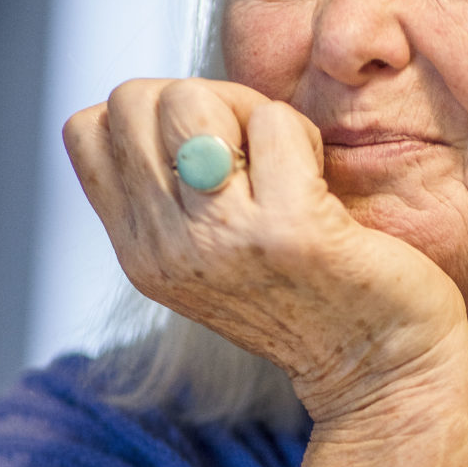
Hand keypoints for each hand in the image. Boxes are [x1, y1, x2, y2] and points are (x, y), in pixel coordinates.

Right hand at [63, 77, 467, 424]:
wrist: (381, 367)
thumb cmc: (308, 292)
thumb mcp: (209, 253)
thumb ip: (170, 192)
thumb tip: (161, 100)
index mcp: (141, 253)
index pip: (86, 128)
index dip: (149, 116)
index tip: (204, 154)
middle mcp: (167, 250)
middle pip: (134, 101)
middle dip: (199, 103)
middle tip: (252, 156)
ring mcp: (223, 239)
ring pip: (192, 99)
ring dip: (248, 114)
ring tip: (283, 170)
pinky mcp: (289, 229)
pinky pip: (273, 119)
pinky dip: (303, 136)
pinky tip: (319, 187)